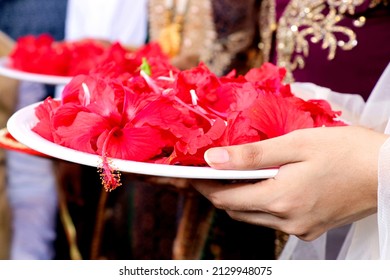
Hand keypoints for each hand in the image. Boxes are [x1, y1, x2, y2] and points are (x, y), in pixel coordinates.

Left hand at [191, 126, 388, 240]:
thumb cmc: (347, 150)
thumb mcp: (296, 144)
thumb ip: (251, 155)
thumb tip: (212, 159)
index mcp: (281, 199)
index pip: (225, 198)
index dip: (204, 185)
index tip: (191, 172)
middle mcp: (287, 221)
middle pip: (236, 210)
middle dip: (218, 191)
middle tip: (210, 170)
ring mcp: (300, 228)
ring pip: (253, 217)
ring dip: (238, 198)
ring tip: (234, 175)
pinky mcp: (311, 228)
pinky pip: (273, 220)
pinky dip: (260, 204)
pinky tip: (264, 185)